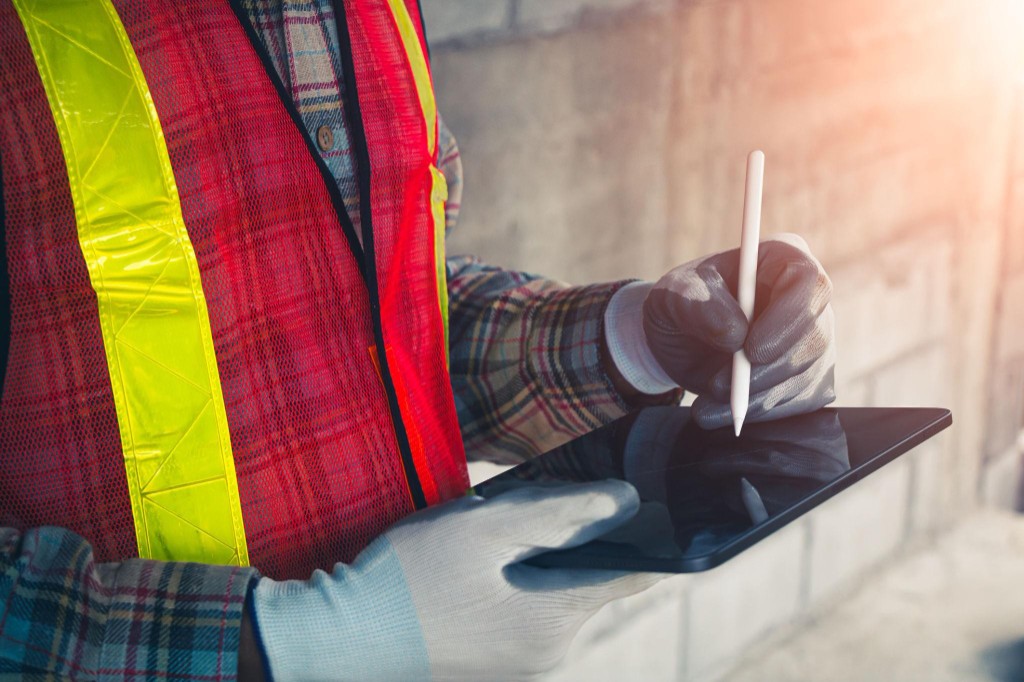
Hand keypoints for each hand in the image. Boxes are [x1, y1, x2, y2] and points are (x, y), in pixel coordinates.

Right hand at [253, 481, 660, 680]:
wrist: (340, 637)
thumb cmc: (410, 577)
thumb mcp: (487, 529)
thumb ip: (563, 513)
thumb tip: (629, 501)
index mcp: (556, 622)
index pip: (633, 573)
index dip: (649, 529)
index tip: (646, 490)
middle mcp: (549, 653)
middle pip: (590, 578)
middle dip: (577, 533)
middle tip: (543, 492)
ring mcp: (521, 664)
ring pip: (557, 592)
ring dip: (542, 553)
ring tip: (499, 521)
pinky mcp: (494, 661)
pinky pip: (528, 611)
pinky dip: (520, 576)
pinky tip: (481, 555)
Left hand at [643, 235, 835, 428]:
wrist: (680, 339)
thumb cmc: (682, 302)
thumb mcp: (673, 293)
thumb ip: (698, 305)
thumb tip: (735, 334)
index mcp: (782, 260)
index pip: (810, 284)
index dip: (788, 320)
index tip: (751, 350)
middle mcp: (808, 298)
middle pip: (814, 338)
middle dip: (766, 371)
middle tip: (719, 385)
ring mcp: (815, 339)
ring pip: (807, 377)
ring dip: (757, 397)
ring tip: (710, 400)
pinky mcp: (809, 377)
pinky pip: (800, 403)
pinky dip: (760, 412)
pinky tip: (724, 412)